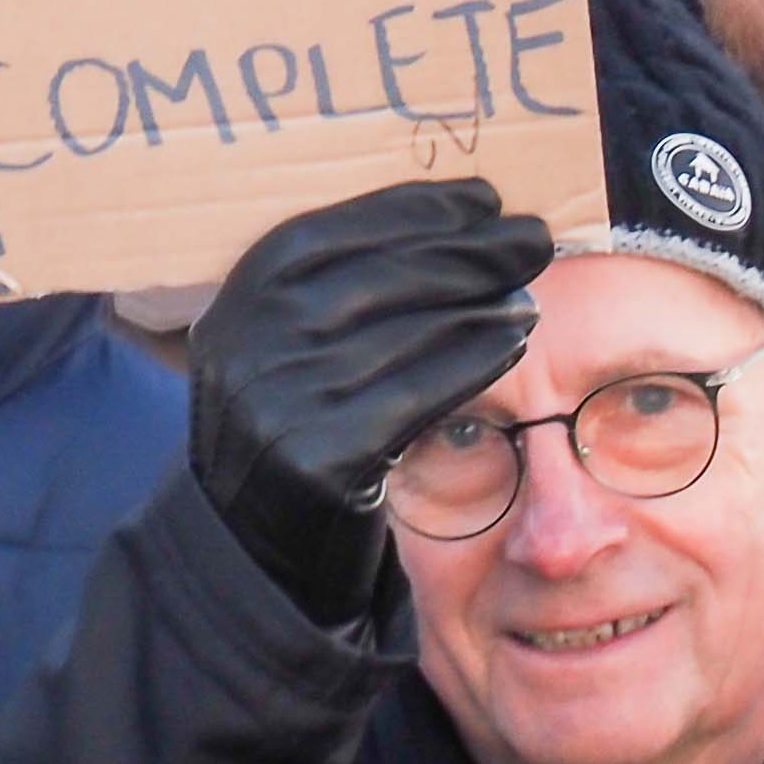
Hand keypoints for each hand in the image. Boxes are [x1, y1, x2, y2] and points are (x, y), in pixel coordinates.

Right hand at [188, 180, 554, 622]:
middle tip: (533, 237)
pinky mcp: (319, 462)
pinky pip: (416, 393)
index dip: (405, 211)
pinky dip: (472, 359)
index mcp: (230, 314)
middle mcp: (244, 353)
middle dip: (463, 250)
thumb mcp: (280, 364)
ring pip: (401, 333)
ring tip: (530, 291)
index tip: (479, 198)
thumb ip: (328, 304)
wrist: (253, 565)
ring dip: (481, 303)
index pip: (319, 237)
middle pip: (371, 277)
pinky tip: (512, 340)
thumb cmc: (293, 446)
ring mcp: (276, 408)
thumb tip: (449, 229)